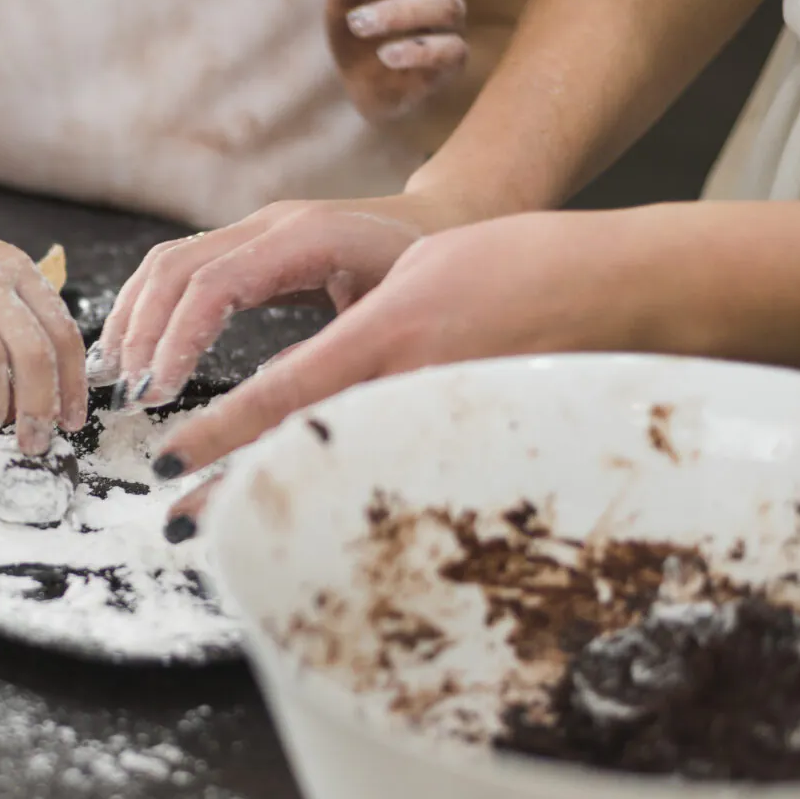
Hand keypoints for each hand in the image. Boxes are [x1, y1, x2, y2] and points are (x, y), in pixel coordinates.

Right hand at [91, 190, 469, 408]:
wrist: (447, 223)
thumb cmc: (432, 278)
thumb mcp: (395, 320)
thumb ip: (336, 355)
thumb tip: (276, 409)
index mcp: (306, 237)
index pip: (215, 283)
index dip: (177, 340)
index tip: (158, 394)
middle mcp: (271, 224)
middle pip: (176, 267)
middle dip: (143, 333)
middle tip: (129, 394)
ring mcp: (254, 229)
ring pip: (167, 263)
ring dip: (135, 319)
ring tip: (119, 377)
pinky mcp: (245, 244)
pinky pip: (179, 268)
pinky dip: (147, 309)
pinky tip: (135, 352)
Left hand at [154, 210, 659, 528]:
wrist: (628, 288)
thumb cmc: (521, 266)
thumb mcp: (420, 277)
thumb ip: (355, 327)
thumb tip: (303, 373)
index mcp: (388, 332)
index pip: (284, 389)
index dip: (220, 431)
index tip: (171, 460)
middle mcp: (411, 384)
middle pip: (303, 450)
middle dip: (237, 488)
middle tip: (179, 523)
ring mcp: (446, 422)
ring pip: (345, 473)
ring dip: (286, 500)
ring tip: (231, 533)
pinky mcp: (474, 447)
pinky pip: (398, 478)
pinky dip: (350, 500)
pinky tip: (321, 520)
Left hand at [327, 0, 468, 123]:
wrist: (364, 87)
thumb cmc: (356, 36)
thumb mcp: (340, 6)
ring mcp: (452, 25)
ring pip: (444, 6)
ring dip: (397, 11)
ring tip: (359, 23)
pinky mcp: (453, 62)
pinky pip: (449, 51)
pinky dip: (416, 51)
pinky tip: (385, 56)